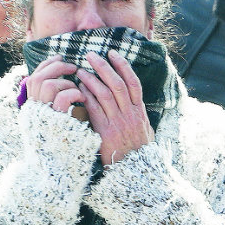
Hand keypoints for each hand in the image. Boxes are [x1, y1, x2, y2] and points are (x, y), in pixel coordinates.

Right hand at [26, 55, 85, 117]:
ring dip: (67, 83)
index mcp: (34, 103)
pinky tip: (82, 98)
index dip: (46, 64)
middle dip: (57, 67)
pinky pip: (63, 96)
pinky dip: (74, 93)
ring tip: (78, 90)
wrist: (77, 145)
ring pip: (49, 85)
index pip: (33, 78)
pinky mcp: (57, 119)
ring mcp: (44, 114)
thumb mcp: (60, 103)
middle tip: (74, 68)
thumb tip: (58, 62)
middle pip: (38, 78)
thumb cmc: (73, 120)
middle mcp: (35, 108)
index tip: (60, 57)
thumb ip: (56, 88)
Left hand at [75, 50, 152, 164]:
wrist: (135, 172)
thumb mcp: (144, 130)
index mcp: (139, 111)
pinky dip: (87, 97)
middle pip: (117, 84)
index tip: (112, 52)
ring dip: (92, 79)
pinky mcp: (105, 133)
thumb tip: (134, 100)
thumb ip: (138, 114)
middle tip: (91, 54)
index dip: (123, 65)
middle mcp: (130, 114)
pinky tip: (79, 89)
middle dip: (104, 66)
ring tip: (81, 70)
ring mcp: (118, 123)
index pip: (133, 82)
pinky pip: (95, 110)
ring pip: (105, 94)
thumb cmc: (138, 151)